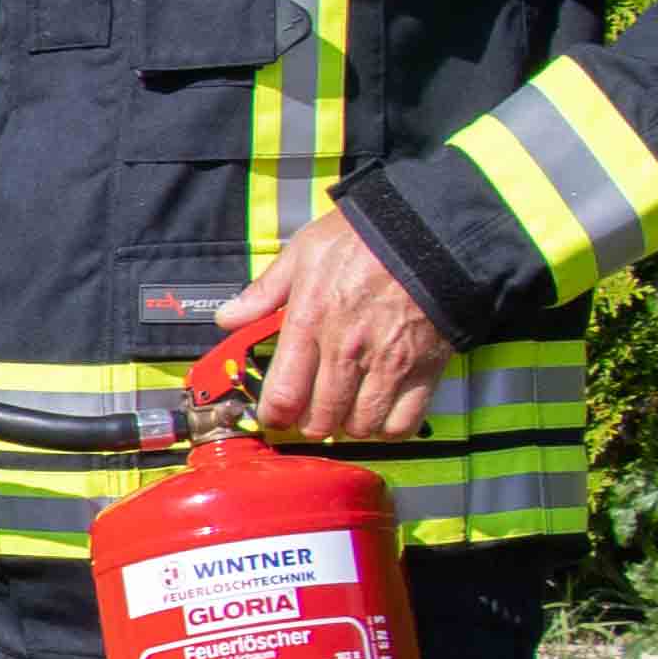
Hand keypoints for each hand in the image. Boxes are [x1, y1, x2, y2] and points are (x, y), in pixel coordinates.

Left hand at [213, 210, 450, 439]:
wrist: (430, 230)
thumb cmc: (365, 237)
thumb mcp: (303, 252)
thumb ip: (264, 292)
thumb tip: (228, 317)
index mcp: (311, 322)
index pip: (283, 395)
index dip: (274, 416)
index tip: (274, 416)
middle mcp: (347, 349)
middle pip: (320, 419)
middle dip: (309, 424)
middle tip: (310, 414)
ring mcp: (387, 362)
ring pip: (359, 426)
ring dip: (347, 427)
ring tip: (344, 410)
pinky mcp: (425, 368)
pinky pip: (403, 422)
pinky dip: (389, 428)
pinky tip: (380, 412)